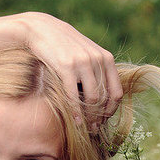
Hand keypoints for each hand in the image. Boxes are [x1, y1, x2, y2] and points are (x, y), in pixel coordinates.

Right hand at [16, 12, 122, 129]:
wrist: (43, 30)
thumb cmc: (65, 47)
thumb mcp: (87, 54)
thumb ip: (98, 71)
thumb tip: (105, 99)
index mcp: (106, 59)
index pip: (116, 92)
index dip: (111, 111)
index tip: (103, 121)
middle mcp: (97, 60)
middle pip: (104, 99)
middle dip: (99, 118)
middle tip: (94, 130)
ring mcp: (82, 63)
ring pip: (92, 99)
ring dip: (89, 118)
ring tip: (85, 128)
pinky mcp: (66, 67)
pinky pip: (74, 96)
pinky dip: (76, 112)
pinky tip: (75, 122)